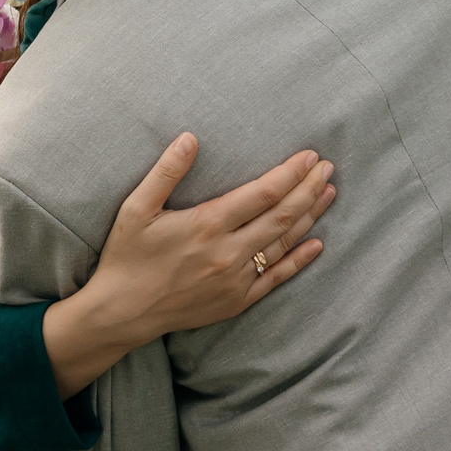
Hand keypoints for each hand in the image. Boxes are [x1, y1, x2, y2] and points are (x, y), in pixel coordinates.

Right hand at [44, 135, 333, 399]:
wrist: (122, 312)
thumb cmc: (126, 256)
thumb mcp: (136, 209)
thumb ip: (165, 172)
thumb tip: (189, 138)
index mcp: (207, 224)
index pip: (262, 193)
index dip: (289, 173)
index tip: (309, 156)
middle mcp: (228, 252)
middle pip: (281, 215)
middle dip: (308, 189)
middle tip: (327, 168)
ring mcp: (236, 279)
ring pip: (283, 243)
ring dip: (309, 217)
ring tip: (328, 194)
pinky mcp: (236, 301)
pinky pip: (276, 278)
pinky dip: (299, 260)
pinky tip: (317, 244)